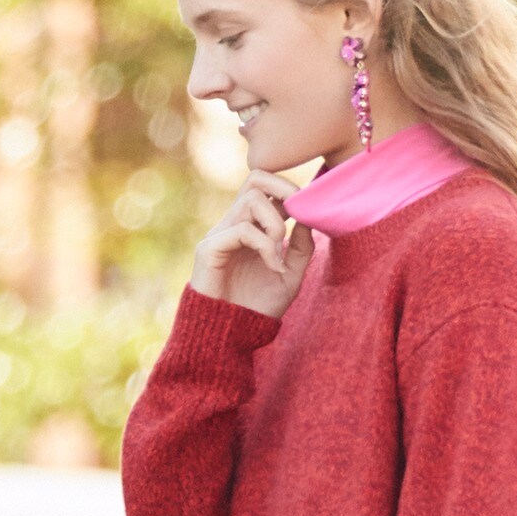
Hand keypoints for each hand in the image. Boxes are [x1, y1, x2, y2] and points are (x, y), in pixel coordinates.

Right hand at [191, 171, 311, 318]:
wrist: (232, 336)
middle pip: (255, 179)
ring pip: (250, 200)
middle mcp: (232, 225)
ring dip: (275, 223)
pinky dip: (264, 245)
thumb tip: (307, 216)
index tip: (305, 211)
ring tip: (278, 252)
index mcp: (250, 227)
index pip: (265, 185)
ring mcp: (219, 235)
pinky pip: (242, 229)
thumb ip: (300, 246)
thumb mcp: (291, 275)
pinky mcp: (209, 249)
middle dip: (284, 190)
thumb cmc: (258, 308)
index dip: (288, 188)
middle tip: (296, 214)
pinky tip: (271, 265)